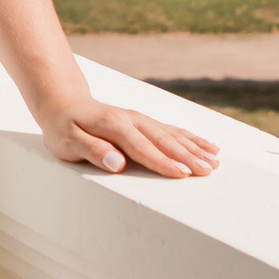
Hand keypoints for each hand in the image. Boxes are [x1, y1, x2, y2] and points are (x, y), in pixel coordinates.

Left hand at [42, 101, 219, 180]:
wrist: (64, 104)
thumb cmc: (63, 128)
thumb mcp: (67, 142)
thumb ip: (92, 151)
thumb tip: (116, 163)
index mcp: (114, 125)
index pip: (142, 148)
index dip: (162, 161)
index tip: (182, 174)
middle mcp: (132, 120)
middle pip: (163, 140)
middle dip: (187, 156)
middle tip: (208, 171)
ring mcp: (140, 120)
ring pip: (172, 135)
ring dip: (194, 148)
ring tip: (215, 161)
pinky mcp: (145, 123)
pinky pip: (172, 130)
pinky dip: (191, 138)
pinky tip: (208, 146)